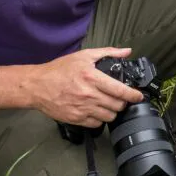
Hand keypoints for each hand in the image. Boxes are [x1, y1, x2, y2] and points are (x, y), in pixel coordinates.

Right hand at [30, 47, 145, 126]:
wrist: (37, 86)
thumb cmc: (59, 70)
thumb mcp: (84, 56)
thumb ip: (107, 53)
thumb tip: (126, 51)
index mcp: (92, 78)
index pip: (120, 90)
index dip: (133, 95)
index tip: (138, 96)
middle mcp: (89, 95)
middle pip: (117, 105)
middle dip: (123, 102)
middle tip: (121, 98)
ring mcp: (82, 108)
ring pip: (109, 116)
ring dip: (112, 111)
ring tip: (109, 104)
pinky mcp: (76, 119)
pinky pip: (96, 124)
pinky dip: (100, 119)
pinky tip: (97, 111)